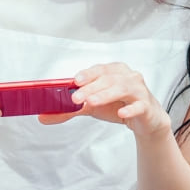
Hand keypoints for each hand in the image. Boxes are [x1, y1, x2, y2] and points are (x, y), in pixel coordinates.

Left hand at [40, 63, 169, 136]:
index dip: (87, 74)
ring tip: (92, 103)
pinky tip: (121, 114)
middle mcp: (127, 77)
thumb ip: (69, 110)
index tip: (75, 81)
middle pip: (108, 79)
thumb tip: (43, 117)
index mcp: (113, 71)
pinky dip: (130, 109)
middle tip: (76, 99)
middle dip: (91, 88)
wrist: (145, 120)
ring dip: (106, 95)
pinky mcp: (146, 106)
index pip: (99, 69)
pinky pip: (139, 105)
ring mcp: (139, 90)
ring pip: (122, 88)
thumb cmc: (118, 105)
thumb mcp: (91, 107)